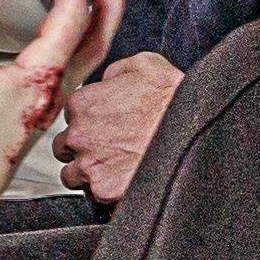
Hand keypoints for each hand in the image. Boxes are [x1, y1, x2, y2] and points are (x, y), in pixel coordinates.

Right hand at [0, 0, 120, 189]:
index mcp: (43, 76)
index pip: (69, 18)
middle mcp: (55, 90)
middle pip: (96, 42)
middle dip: (108, 7)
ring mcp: (48, 105)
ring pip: (86, 60)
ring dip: (94, 28)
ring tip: (96, 4)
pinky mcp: (36, 116)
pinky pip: (69, 74)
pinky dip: (74, 50)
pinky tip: (57, 49)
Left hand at [58, 50, 181, 200]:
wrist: (194, 131)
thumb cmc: (173, 99)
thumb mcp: (145, 65)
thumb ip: (114, 73)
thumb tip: (106, 81)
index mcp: (82, 103)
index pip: (70, 117)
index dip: (88, 122)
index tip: (103, 125)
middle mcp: (78, 134)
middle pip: (65, 147)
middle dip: (83, 148)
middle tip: (109, 148)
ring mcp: (88, 164)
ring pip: (72, 174)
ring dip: (88, 172)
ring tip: (115, 167)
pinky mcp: (102, 189)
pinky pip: (93, 195)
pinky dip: (105, 190)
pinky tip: (123, 180)